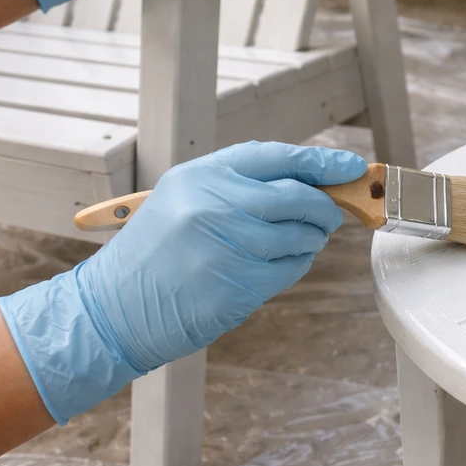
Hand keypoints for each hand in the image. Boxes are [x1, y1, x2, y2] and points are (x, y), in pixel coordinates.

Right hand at [0, 142, 365, 423]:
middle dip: (325, 207)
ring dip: (311, 240)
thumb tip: (311, 181)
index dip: (321, 162)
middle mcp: (214, 206)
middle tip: (331, 214)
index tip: (351, 166)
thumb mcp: (185, 197)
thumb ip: (241, 184)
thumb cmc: (156, 251)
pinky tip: (280, 265)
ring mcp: (226, 248)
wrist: (114, 308)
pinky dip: (296, 266)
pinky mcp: (237, 287)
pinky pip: (290, 270)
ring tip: (299, 241)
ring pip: (300, 236)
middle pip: (297, 197)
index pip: (277, 158)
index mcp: (202, 176)